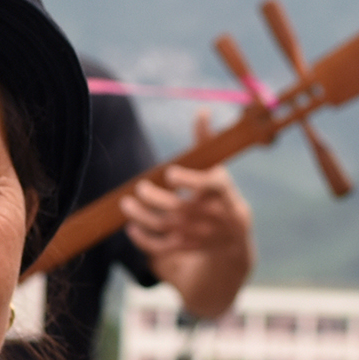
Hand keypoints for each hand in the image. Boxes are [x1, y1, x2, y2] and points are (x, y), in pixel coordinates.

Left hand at [122, 114, 253, 319]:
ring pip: (166, 227)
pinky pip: (162, 248)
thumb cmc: (220, 192)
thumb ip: (207, 141)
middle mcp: (209, 215)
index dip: (189, 181)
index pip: (209, 187)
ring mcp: (196, 233)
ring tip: (126, 204)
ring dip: (142, 217)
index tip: (170, 173)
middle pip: (179, 209)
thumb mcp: (218, 167)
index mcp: (221, 192)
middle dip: (156, 199)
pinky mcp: (185, 247)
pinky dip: (144, 240)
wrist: (232, 235)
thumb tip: (202, 111)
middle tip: (140, 188)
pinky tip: (131, 226)